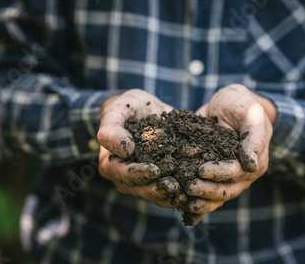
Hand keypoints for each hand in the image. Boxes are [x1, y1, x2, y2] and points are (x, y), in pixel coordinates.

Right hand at [97, 89, 184, 207]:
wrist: (147, 109)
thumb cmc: (127, 108)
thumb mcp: (116, 110)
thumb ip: (112, 129)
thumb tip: (124, 151)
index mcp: (110, 165)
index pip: (123, 174)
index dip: (138, 174)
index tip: (155, 170)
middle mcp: (125, 179)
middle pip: (141, 189)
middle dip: (158, 189)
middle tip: (175, 186)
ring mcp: (143, 183)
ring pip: (156, 196)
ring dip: (171, 196)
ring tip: (187, 193)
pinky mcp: (161, 182)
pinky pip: (170, 193)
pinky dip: (181, 193)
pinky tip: (194, 191)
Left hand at [183, 84, 275, 223]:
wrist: (228, 103)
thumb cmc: (242, 104)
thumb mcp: (250, 114)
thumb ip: (253, 139)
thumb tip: (251, 165)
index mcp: (255, 162)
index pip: (236, 172)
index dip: (219, 173)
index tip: (201, 171)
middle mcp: (242, 175)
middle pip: (225, 190)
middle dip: (206, 190)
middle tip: (187, 188)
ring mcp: (227, 178)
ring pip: (215, 196)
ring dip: (199, 201)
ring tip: (182, 200)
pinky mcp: (212, 177)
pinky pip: (205, 194)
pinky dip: (196, 206)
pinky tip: (182, 211)